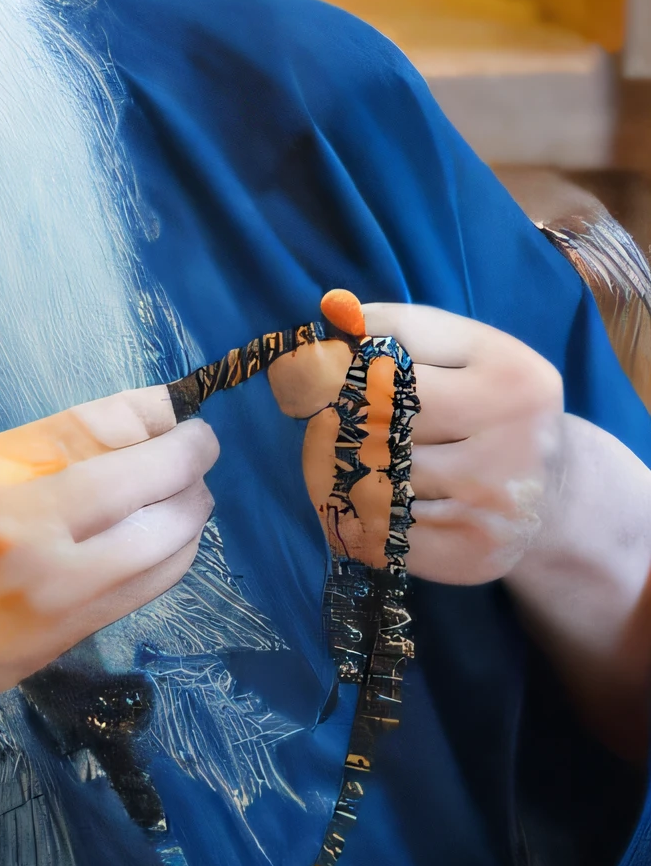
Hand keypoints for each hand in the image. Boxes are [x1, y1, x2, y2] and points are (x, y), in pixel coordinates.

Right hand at [0, 390, 216, 817]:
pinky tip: (170, 537)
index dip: (151, 414)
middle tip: (200, 447)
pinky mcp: (74, 633)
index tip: (177, 409)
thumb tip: (134, 424)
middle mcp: (25, 530)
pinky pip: (152, 584)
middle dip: (189, 457)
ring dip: (191, 507)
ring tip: (189, 491)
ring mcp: (56, 589)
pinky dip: (175, 553)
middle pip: (144, 479)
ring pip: (164, 537)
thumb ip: (39, 451)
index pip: (92, 427)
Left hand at [270, 299, 650, 762]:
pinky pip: (379, 530)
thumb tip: (334, 310)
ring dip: (338, 465)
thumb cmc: (490, 412)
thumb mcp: (468, 356)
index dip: (341, 353)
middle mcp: (513, 439)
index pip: (397, 347)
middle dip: (336, 411)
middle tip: (318, 413)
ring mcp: (492, 503)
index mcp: (512, 376)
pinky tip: (363, 499)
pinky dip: (357, 514)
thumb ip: (404, 330)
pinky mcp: (468, 555)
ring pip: (374, 474)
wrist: (552, 497)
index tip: (313, 361)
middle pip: (381, 414)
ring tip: (341, 456)